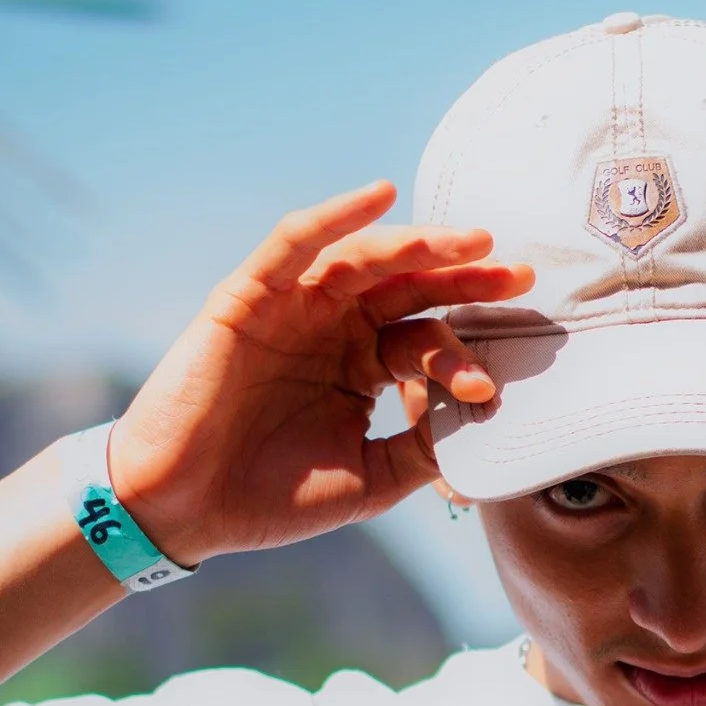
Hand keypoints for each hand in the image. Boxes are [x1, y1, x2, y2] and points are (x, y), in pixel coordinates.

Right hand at [107, 184, 531, 562]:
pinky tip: (380, 196)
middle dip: (466, 277)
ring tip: (470, 241)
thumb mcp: (370, 478)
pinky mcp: (249, 295)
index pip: (428, 339)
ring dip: (419, 244)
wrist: (186, 509)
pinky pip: (295, 243)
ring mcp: (293, 307)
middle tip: (519, 273)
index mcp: (363, 364)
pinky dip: (337, 215)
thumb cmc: (270, 497)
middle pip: (411, 287)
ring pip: (365, 259)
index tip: (492, 385)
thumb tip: (484, 417)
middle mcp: (334, 326)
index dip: (464, 355)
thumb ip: (424, 448)